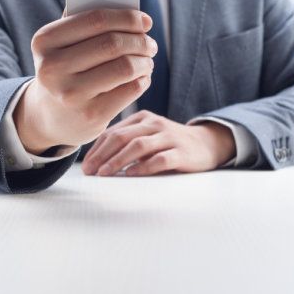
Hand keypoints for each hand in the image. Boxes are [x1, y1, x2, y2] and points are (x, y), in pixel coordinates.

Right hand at [14, 9, 157, 153]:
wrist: (48, 118)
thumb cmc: (64, 72)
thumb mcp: (62, 47)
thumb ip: (85, 24)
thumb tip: (129, 8)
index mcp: (45, 41)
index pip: (96, 20)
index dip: (127, 17)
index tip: (146, 21)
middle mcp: (53, 68)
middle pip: (113, 44)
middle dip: (140, 41)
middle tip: (150, 44)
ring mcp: (71, 94)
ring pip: (125, 67)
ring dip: (144, 61)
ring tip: (147, 61)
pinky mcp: (90, 115)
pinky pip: (130, 89)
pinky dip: (143, 80)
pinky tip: (141, 79)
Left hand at [82, 110, 235, 175]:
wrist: (207, 144)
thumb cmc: (170, 143)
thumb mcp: (148, 136)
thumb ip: (127, 142)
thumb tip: (97, 161)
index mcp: (142, 118)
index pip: (113, 132)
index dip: (97, 149)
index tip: (85, 166)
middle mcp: (154, 124)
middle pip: (122, 137)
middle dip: (102, 155)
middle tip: (90, 171)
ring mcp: (169, 137)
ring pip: (138, 146)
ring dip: (118, 160)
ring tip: (105, 174)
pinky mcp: (181, 152)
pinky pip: (160, 159)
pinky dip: (143, 167)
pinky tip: (131, 175)